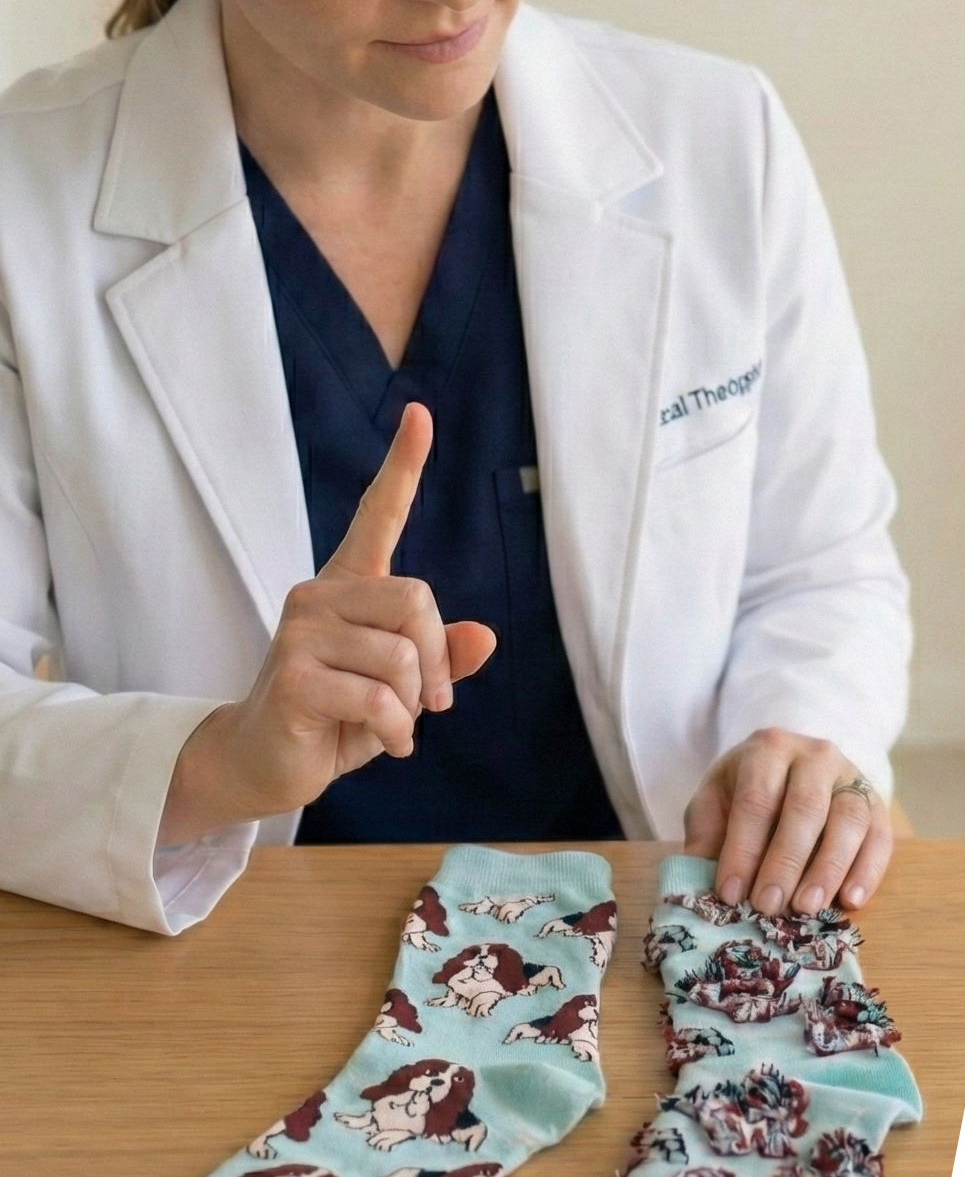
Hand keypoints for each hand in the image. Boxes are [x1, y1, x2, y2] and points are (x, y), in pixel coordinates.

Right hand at [161, 403, 495, 841]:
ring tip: (394, 723)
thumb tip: (487, 637)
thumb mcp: (402, 688)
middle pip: (417, 599)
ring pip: (401, 654)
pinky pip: (378, 697)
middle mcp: (319, 596)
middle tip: (430, 702)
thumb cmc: (337, 717)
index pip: (377, 514)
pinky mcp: (292, 675)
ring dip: (413, 704)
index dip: (403, 465)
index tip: (421, 413)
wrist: (264, 763)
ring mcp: (299, 632)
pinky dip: (395, 729)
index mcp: (349, 586)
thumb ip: (442, 659)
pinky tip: (382, 741)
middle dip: (436, 660)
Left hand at [683, 728, 891, 914]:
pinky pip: (879, 836)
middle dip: (786, 861)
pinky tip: (851, 900)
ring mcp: (851, 776)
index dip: (744, 848)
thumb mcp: (716, 800)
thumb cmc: (747, 790)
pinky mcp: (876, 802)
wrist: (793, 766)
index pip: (757, 799)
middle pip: (805, 808)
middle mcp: (815, 756)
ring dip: (829, 868)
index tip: (731, 893)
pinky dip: (867, 870)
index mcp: (768, 750)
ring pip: (848, 820)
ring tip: (807, 908)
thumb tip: (699, 883)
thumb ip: (707, 836)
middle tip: (769, 906)